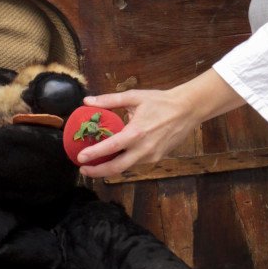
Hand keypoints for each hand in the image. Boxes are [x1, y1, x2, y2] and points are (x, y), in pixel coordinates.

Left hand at [76, 69, 244, 178]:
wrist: (187, 110)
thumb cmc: (160, 101)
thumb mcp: (134, 97)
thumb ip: (109, 100)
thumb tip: (87, 101)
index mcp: (136, 133)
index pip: (110, 148)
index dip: (93, 155)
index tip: (80, 158)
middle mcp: (143, 149)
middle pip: (116, 168)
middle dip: (97, 171)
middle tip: (83, 169)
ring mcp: (151, 156)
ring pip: (126, 167)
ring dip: (110, 168)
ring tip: (96, 164)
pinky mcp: (157, 158)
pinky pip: (136, 163)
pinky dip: (124, 162)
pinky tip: (116, 157)